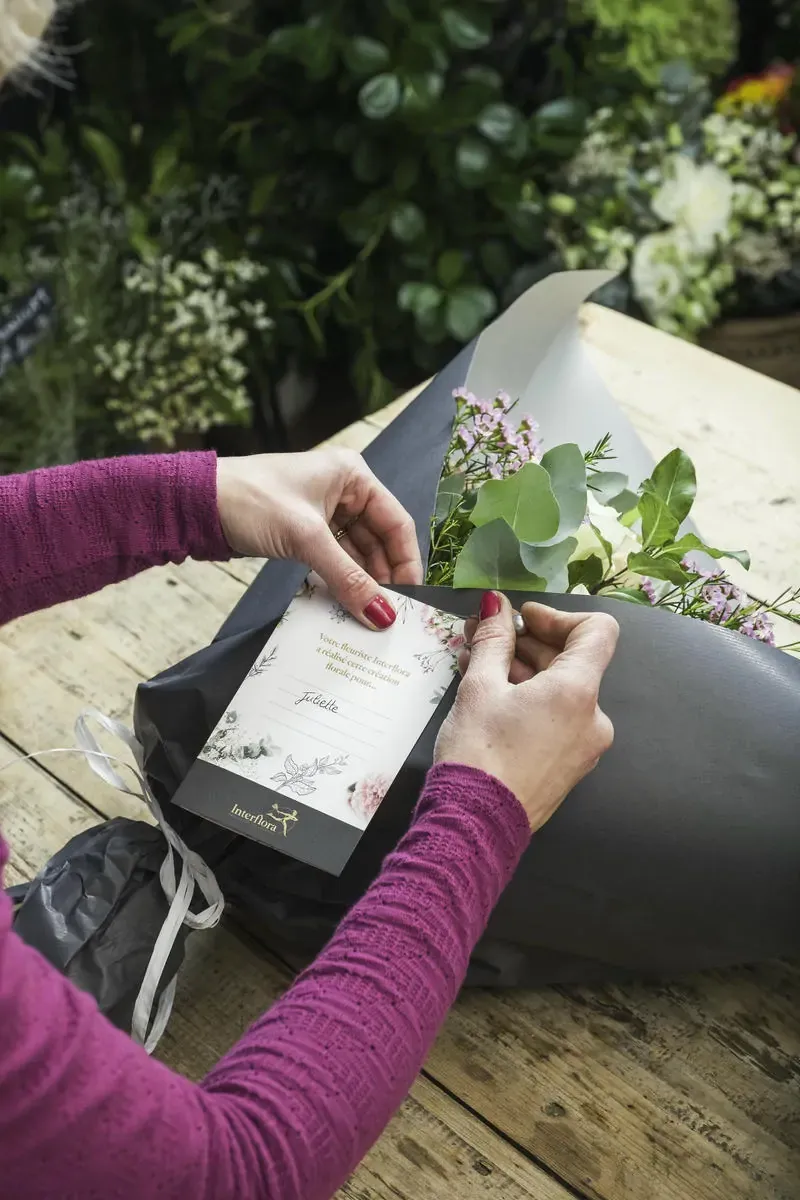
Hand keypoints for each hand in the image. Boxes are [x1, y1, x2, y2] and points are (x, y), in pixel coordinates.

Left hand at [216, 449, 421, 628]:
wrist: (196, 502)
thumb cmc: (251, 501)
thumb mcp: (306, 538)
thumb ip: (347, 578)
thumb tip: (382, 616)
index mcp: (353, 475)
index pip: (396, 522)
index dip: (406, 562)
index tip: (410, 598)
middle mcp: (344, 490)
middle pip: (379, 539)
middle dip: (383, 576)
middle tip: (388, 614)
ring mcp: (324, 510)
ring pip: (357, 552)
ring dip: (361, 581)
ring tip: (368, 615)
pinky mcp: (305, 530)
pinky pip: (335, 557)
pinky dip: (340, 579)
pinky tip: (345, 602)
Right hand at [435, 593, 617, 830]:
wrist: (474, 827)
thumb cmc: (478, 755)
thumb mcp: (479, 687)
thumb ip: (492, 639)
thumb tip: (495, 606)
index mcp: (578, 692)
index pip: (596, 630)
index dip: (558, 615)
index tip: (521, 618)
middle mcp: (593, 718)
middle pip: (572, 660)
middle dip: (527, 642)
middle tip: (482, 634)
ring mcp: (583, 746)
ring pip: (559, 690)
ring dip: (522, 670)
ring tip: (475, 663)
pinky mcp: (567, 766)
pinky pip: (554, 718)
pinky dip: (528, 699)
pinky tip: (489, 696)